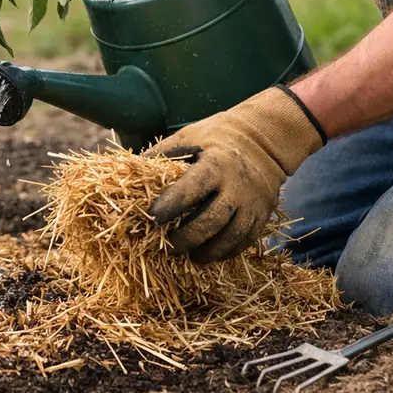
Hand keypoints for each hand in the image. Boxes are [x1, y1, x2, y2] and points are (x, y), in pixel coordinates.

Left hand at [143, 86, 325, 263]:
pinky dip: (225, 252)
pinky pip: (244, 241)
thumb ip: (162, 155)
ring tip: (189, 256)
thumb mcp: (189, 137)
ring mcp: (253, 203)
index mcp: (216, 163)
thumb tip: (129, 171)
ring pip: (231, 237)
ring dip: (208, 251)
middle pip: (213, 219)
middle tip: (167, 246)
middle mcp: (237, 185)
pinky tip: (209, 254)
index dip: (172, 205)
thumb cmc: (215, 138)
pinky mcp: (261, 215)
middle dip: (187, 237)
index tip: (152, 218)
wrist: (264, 140)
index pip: (193, 188)